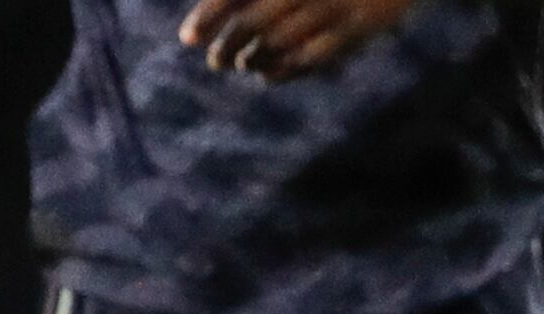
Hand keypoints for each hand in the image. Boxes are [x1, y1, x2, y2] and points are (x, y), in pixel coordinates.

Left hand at [178, 0, 416, 78]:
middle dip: (226, 47)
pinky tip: (269, 77)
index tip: (188, 40)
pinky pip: (311, 60)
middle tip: (216, 61)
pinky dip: (285, 72)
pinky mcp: (355, 33)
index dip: (206, 18)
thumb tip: (222, 6)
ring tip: (243, 65)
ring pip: (277, 46)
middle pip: (250, 24)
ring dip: (253, 61)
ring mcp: (328, 12)